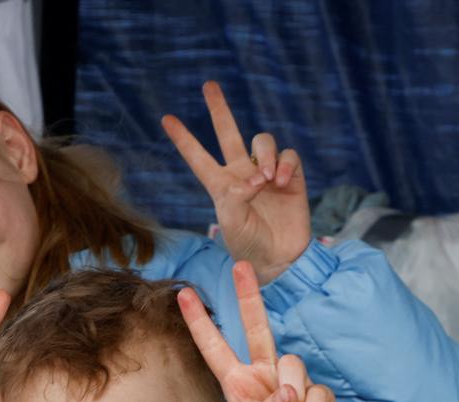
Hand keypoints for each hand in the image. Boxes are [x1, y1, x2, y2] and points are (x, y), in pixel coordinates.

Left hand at [162, 81, 310, 283]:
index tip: (166, 118)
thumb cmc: (249, 245)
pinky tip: (282, 183)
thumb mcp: (232, 223)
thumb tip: (254, 176)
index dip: (183, 138)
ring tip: (267, 180)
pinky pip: (289, 155)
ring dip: (265, 156)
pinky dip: (285, 164)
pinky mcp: (292, 177)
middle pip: (229, 133)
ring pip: (263, 142)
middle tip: (208, 85)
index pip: (197, 157)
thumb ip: (236, 197)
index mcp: (219, 185)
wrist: (278, 259)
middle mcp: (241, 174)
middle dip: (219, 109)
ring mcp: (266, 173)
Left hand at [178, 262, 337, 401]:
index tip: (184, 294)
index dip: (201, 323)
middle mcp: (264, 379)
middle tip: (241, 267)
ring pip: (293, 365)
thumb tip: (289, 393)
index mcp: (238, 385)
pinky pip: (318, 397)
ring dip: (291, 398)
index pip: (215, 348)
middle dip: (249, 298)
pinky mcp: (320, 400)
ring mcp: (294, 387)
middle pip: (259, 330)